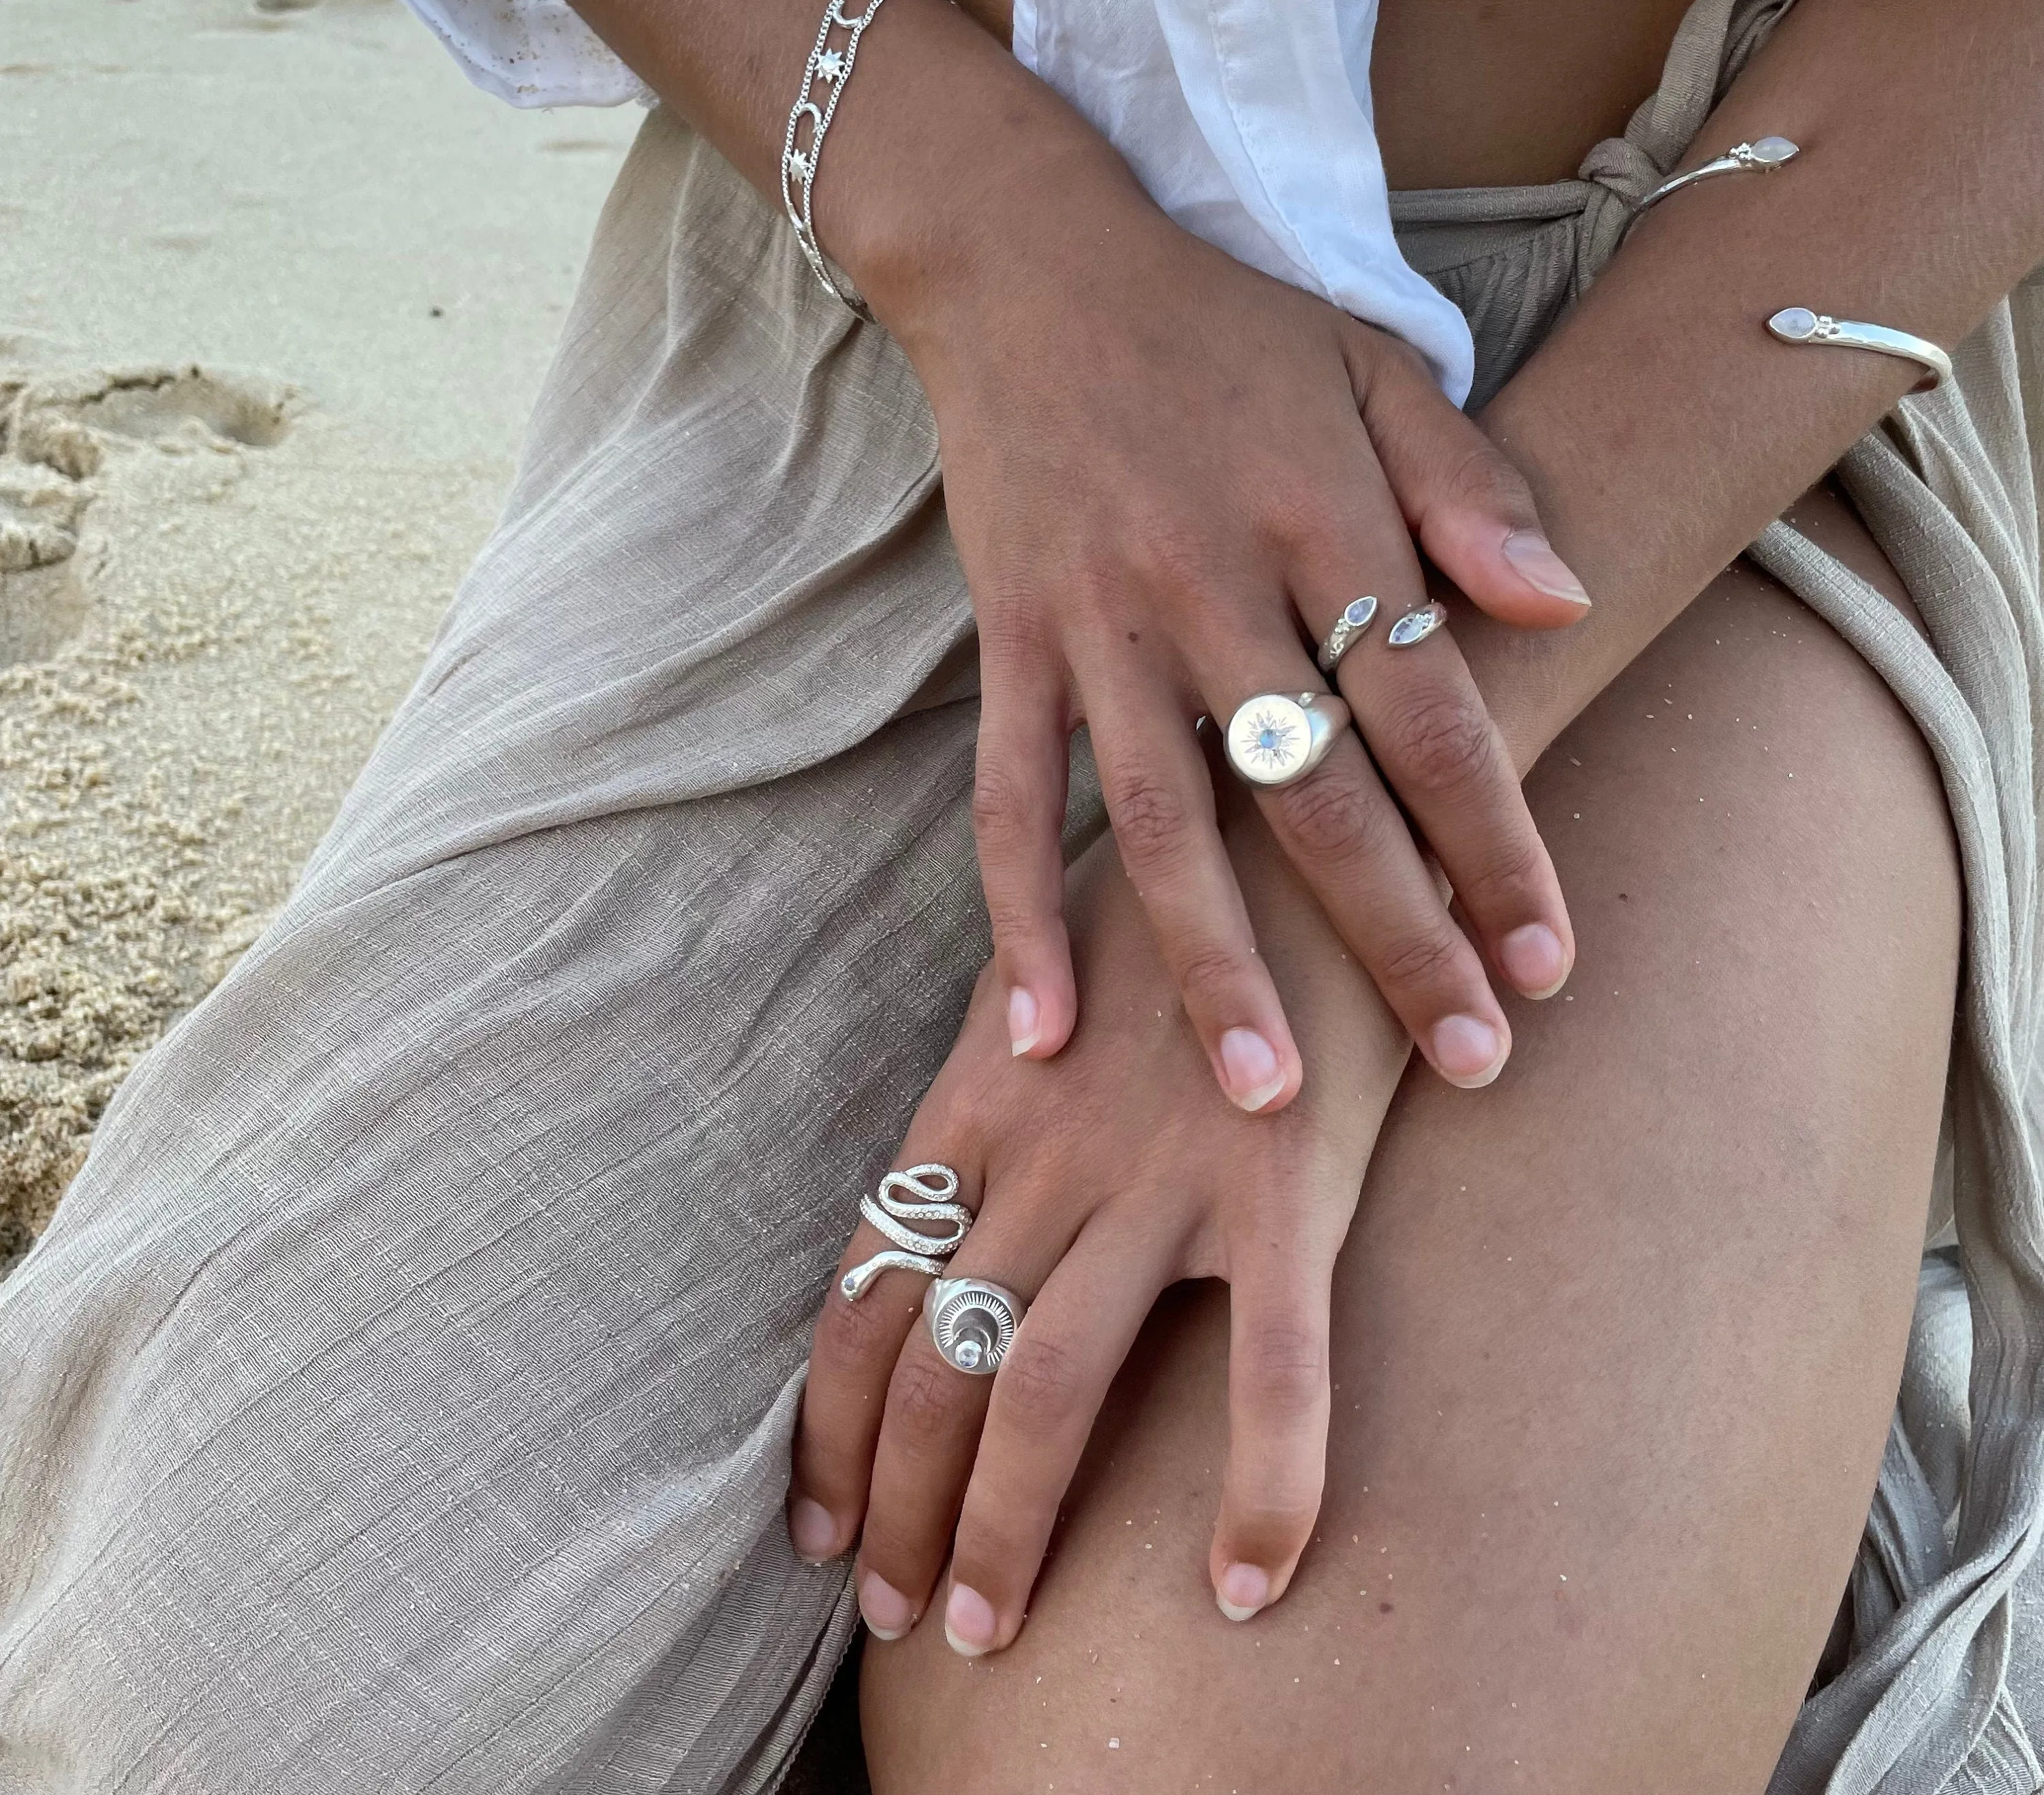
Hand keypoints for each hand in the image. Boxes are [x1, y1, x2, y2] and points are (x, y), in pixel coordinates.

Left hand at [787, 820, 1410, 1649]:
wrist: (1304, 808)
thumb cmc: (1172, 881)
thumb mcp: (1042, 954)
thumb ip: (994, 1059)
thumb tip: (954, 1150)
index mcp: (979, 1096)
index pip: (868, 1289)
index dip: (831, 1424)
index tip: (817, 1521)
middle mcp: (1043, 1147)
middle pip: (929, 1361)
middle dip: (894, 1504)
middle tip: (888, 1612)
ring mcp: (1158, 1174)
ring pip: (1038, 1385)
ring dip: (1000, 1529)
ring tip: (981, 1630)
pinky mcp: (1283, 1190)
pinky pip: (1272, 1374)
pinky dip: (1263, 1492)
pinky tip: (1250, 1589)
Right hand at [865, 132, 1589, 1109]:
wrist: (1031, 265)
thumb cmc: (1223, 324)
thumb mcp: (1374, 363)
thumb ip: (1468, 486)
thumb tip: (1565, 606)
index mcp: (1319, 517)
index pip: (1428, 711)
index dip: (1495, 840)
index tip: (1548, 957)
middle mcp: (1209, 584)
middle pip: (1316, 793)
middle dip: (1397, 937)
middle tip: (1468, 1060)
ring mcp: (1097, 624)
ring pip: (1164, 820)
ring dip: (1216, 964)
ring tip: (1264, 1098)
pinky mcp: (1009, 642)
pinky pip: (1010, 797)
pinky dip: (1021, 915)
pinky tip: (1044, 1029)